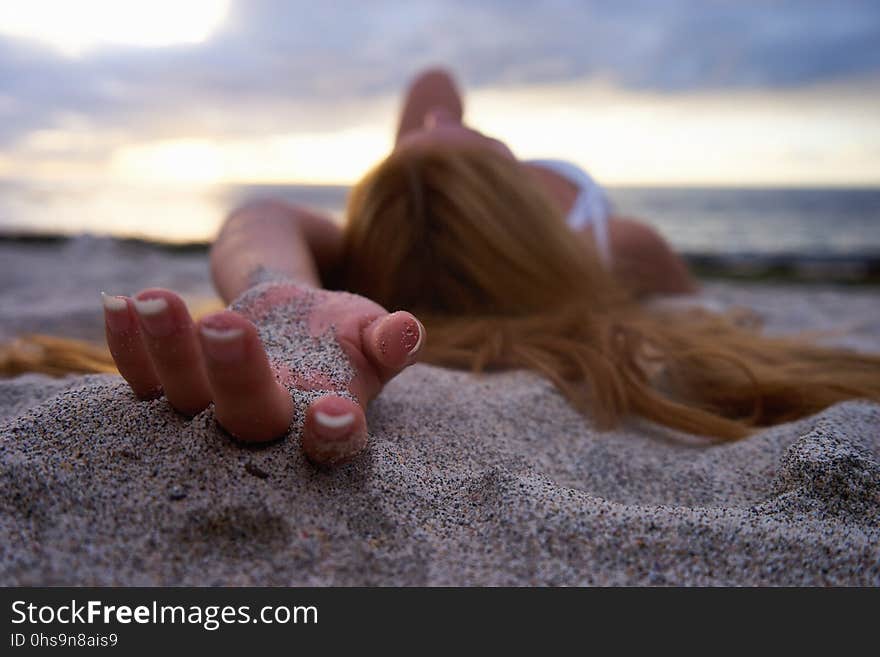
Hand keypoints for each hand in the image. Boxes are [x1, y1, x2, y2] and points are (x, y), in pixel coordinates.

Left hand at [102, 282, 424, 465]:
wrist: (291, 315)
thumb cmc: (340, 331)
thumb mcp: (371, 329)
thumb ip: (390, 338)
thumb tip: (406, 331)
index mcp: (321, 425)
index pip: (330, 444)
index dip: (331, 435)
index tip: (332, 411)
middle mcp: (264, 430)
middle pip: (247, 420)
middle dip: (236, 376)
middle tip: (227, 324)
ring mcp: (211, 412)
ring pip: (185, 398)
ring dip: (170, 351)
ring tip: (157, 299)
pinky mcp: (171, 389)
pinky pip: (140, 380)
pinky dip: (127, 346)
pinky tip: (120, 303)